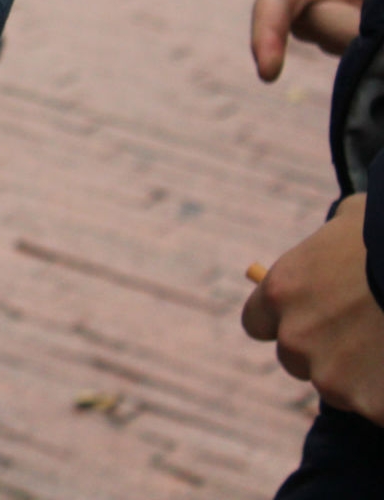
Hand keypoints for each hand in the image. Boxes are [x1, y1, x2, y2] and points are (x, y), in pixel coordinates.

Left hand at [243, 194, 383, 423]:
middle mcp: (295, 339)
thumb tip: (335, 233)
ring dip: (362, 376)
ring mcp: (332, 377)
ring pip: (339, 387)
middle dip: (325, 351)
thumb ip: (331, 237)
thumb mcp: (353, 222)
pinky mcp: (370, 405)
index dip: (283, 321)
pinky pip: (376, 406)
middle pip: (296, 359)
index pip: (258, 323)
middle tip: (365, 334)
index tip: (308, 318)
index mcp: (280, 293)